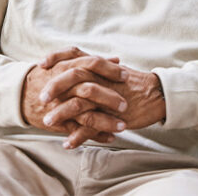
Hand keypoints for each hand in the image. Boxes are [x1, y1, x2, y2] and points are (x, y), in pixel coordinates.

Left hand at [40, 48, 165, 146]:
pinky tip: (67, 143)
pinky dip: (78, 136)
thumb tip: (74, 63)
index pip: (73, 54)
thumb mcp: (111, 69)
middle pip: (73, 77)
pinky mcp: (113, 115)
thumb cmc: (132, 82)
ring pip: (79, 103)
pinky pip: (92, 126)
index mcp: (98, 65)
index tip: (40, 65)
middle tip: (41, 98)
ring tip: (47, 122)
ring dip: (61, 114)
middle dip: (54, 87)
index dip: (55, 57)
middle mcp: (100, 77)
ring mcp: (106, 96)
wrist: (156, 94)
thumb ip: (93, 66)